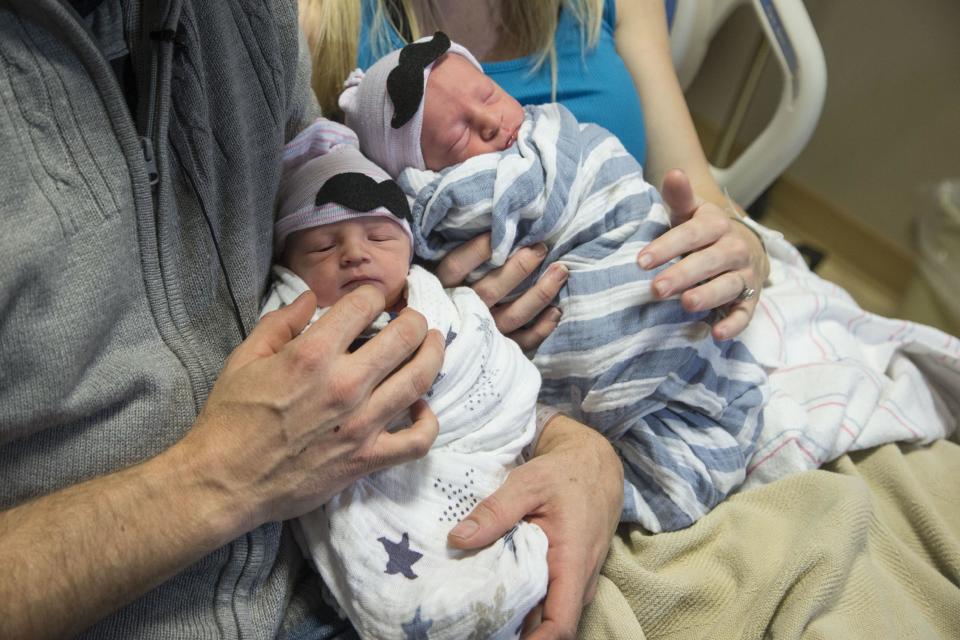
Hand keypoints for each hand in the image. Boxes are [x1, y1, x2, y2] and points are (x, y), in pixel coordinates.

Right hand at [177, 286, 444, 530]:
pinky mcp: (367, 459)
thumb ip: (281, 322)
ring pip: (420, 380)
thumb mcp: (245, 358)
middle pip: (406, 337)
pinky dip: (428, 422)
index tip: (378, 298)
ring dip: (433, 355)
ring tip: (432, 345)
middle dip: (414, 319)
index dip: (376, 294)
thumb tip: (311, 298)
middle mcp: (344, 384)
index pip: (365, 304)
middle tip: (413, 319)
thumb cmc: (229, 419)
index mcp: (313, 354)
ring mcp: (361, 424)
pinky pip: (417, 440)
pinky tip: (421, 407)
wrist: (223, 482)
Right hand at [435, 234, 567, 350]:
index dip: (477, 250)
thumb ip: (454, 262)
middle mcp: (461, 313)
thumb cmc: (440, 301)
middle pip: (491, 290)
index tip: (498, 233)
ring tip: (560, 271)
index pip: (456, 267)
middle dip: (519, 268)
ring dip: (539, 293)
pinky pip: (522, 342)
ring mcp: (481, 336)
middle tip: (540, 248)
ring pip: (513, 315)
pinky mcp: (497, 352)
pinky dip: (541, 329)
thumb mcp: (434, 280)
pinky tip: (556, 311)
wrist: (433, 347)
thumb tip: (484, 229)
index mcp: (441, 291)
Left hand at [447, 416, 622, 639]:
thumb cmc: (565, 473)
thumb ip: (494, 511)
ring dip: (518, 616)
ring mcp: (576, 579)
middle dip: (515, 631)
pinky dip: (523, 600)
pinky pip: (548, 598)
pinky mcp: (569, 574)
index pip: (561, 623)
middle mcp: (579, 579)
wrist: (595, 465)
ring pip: (547, 612)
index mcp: (573, 561)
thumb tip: (458, 540)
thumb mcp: (527, 483)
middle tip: (472, 625)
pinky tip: (494, 590)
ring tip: (477, 610)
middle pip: (549, 624)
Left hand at [637, 169, 769, 339]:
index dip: (667, 246)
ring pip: (728, 286)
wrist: (743, 246)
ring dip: (708, 296)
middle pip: (709, 261)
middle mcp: (734, 249)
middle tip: (656, 289)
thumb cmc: (704, 231)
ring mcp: (744, 275)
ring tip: (686, 304)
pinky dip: (733, 325)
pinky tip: (716, 334)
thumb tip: (674, 173)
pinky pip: (745, 313)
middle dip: (683, 275)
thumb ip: (679, 197)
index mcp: (716, 225)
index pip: (691, 234)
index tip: (641, 260)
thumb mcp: (690, 213)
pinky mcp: (750, 299)